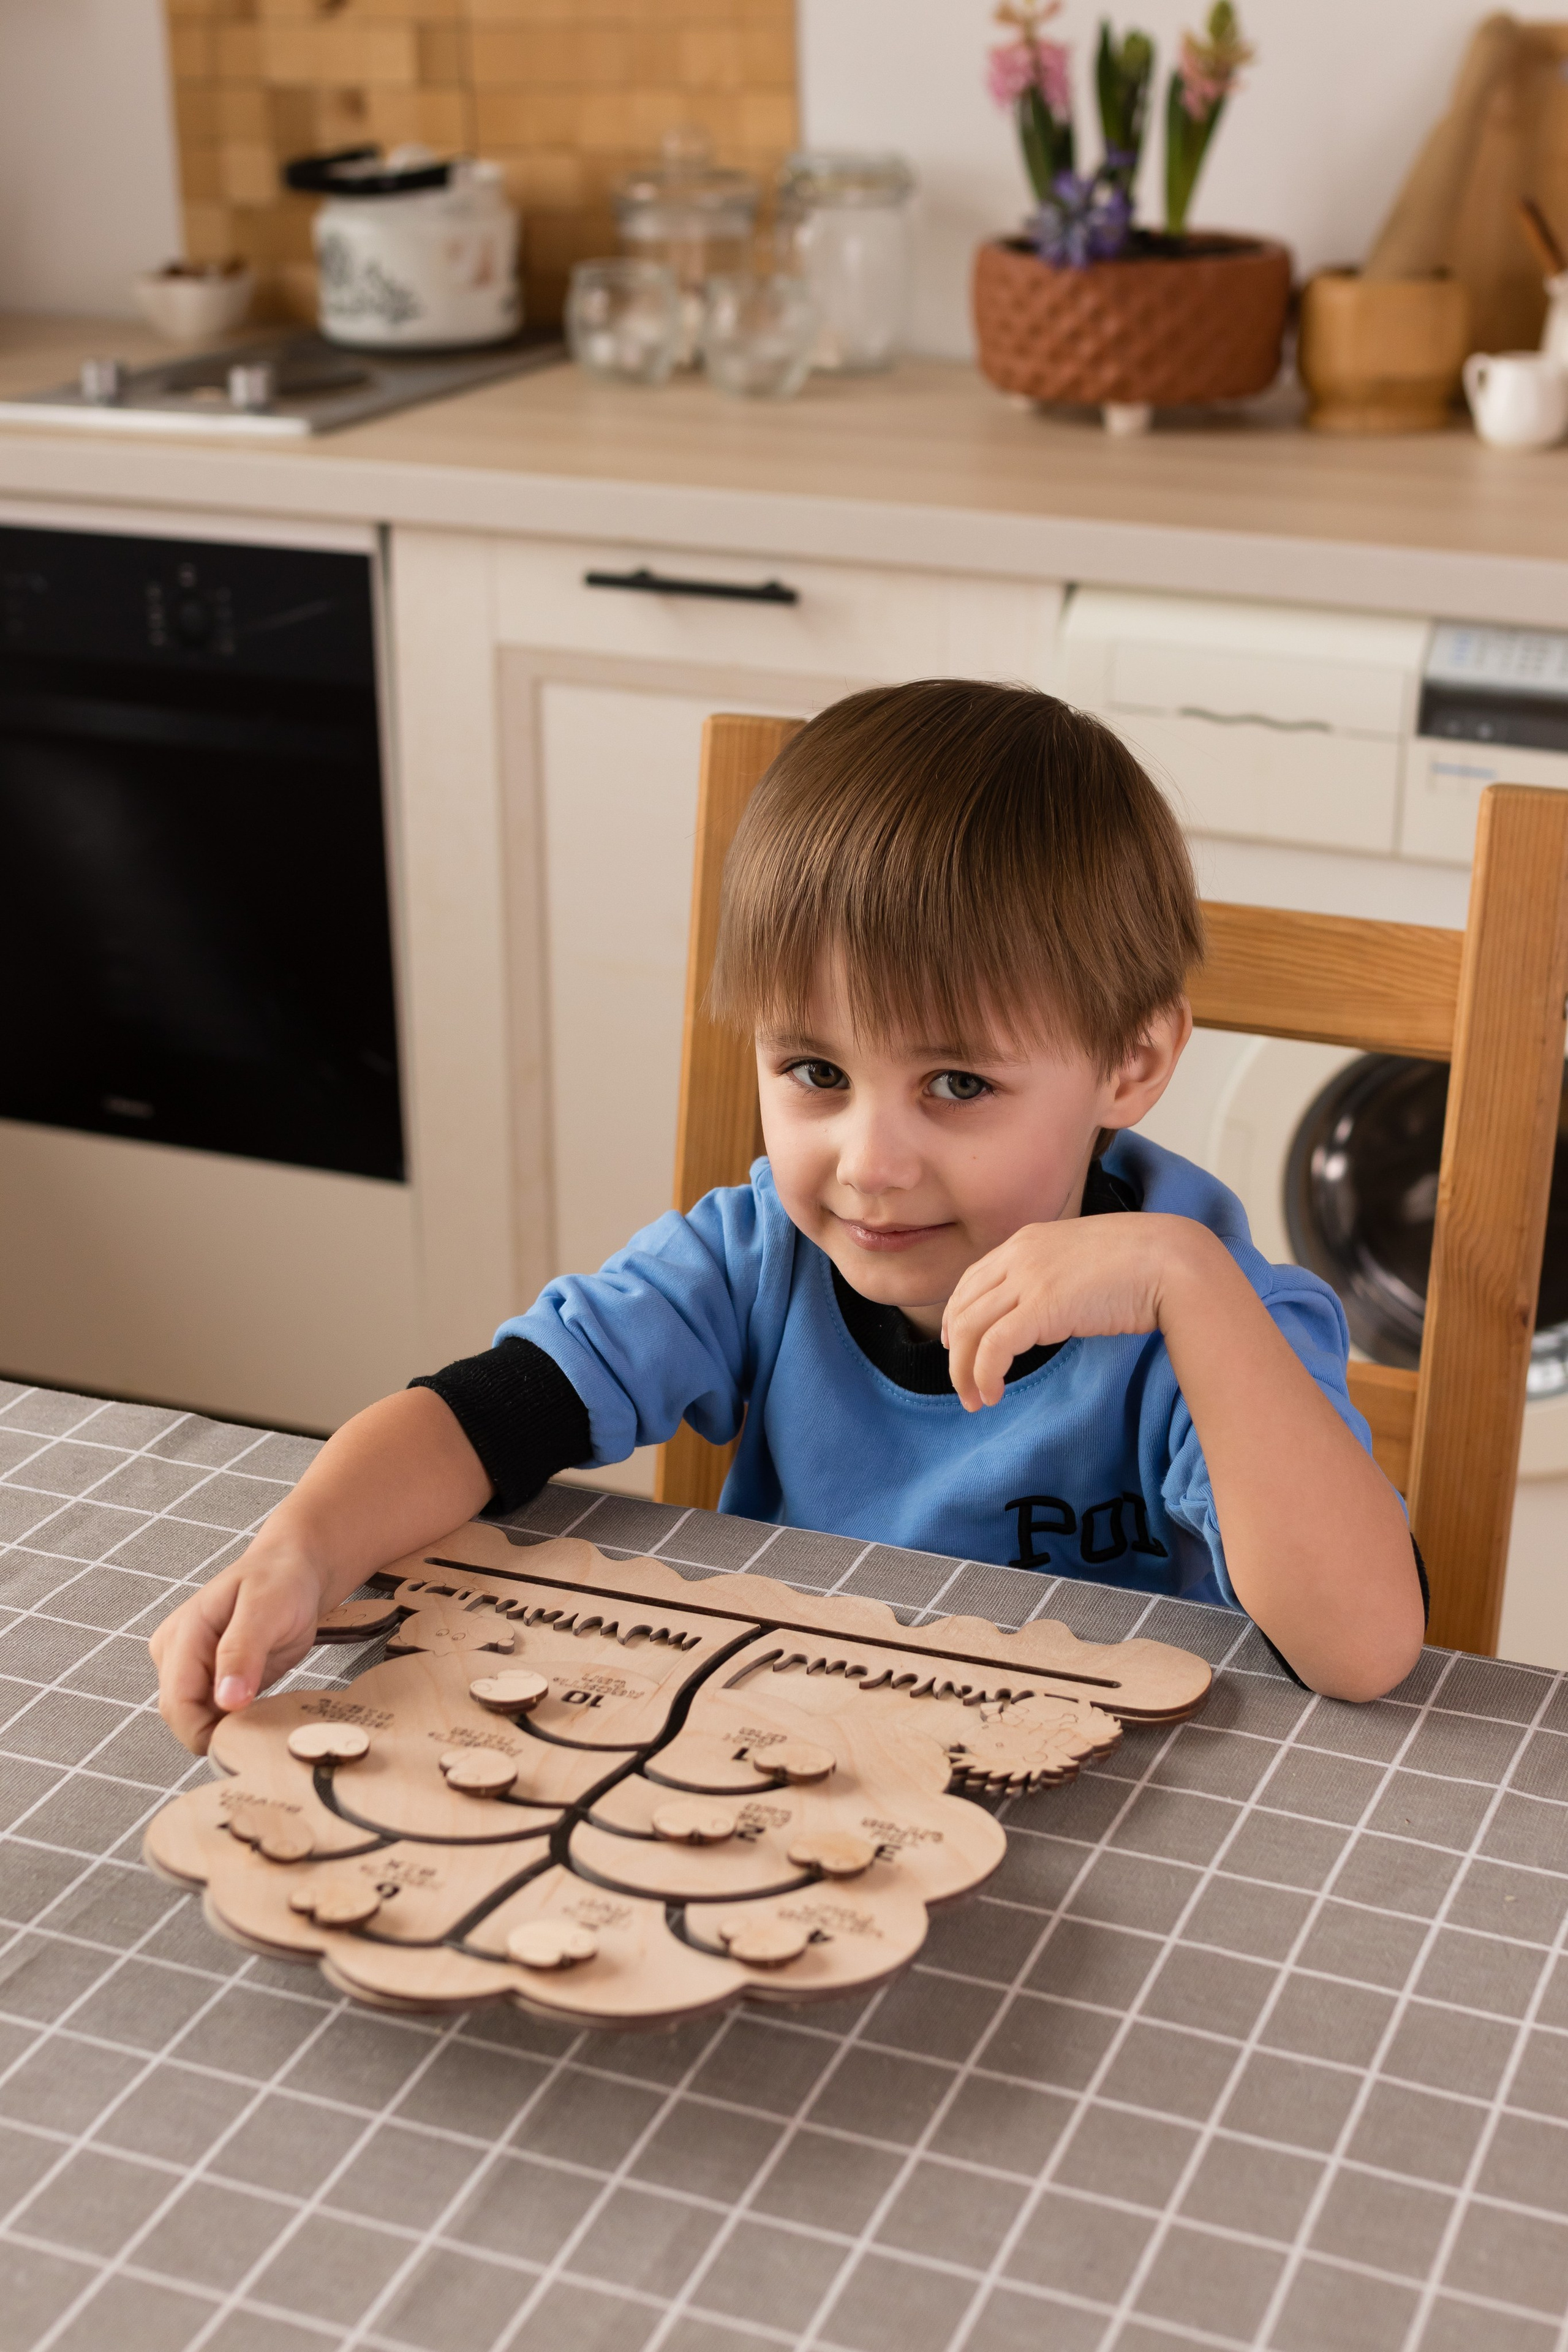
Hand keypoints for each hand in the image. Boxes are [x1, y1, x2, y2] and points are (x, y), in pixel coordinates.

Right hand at [149, 1537, 326, 1754]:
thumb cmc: (280, 1579)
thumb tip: (226, 1702)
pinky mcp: (210, 1677)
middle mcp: (177, 1653)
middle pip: (183, 1716)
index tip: (246, 1739)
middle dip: (218, 1731)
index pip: (176, 1703)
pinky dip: (237, 1720)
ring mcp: (191, 1667)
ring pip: (198, 1718)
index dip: (204, 1730)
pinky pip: (215, 1712)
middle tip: (265, 1727)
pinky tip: (263, 1710)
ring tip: (268, 1714)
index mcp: (183, 1634)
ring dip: (229, 1727)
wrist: (294, 1569)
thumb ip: (242, 1652)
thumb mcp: (266, 1608)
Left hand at [942, 1214, 1193, 1409]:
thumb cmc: (1140, 1265)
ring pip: (971, 1328)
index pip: (972, 1281)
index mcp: (1027, 1241)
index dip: (958, 1317)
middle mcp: (1020, 1255)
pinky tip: (993, 1394)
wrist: (1172, 1260)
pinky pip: (994, 1346)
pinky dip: (984, 1374)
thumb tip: (1044, 1312)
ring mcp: (1029, 1278)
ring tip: (975, 1400)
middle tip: (964, 1386)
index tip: (958, 1347)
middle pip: (964, 1307)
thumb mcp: (1082, 1262)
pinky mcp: (1042, 1306)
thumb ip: (1054, 1277)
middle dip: (956, 1351)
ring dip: (964, 1371)